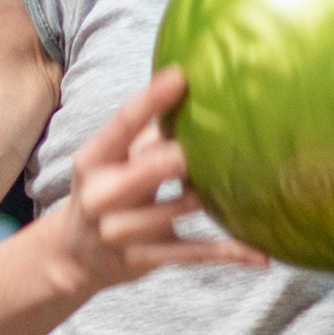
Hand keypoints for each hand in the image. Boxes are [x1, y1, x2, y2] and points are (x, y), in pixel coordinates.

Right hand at [49, 66, 264, 293]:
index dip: (151, 100)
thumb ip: (146, 134)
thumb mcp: (112, 161)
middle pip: (145, 171)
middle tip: (205, 145)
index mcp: (94, 159)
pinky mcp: (146, 258)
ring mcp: (122, 231)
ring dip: (212, 199)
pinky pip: (194, 254)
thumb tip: (191, 90)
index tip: (180, 76)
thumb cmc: (107, 191)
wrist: (73, 257)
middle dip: (175, 159)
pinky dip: (230, 252)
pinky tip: (261, 254)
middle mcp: (102, 194)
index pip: (121, 125)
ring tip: (250, 185)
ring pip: (176, 210)